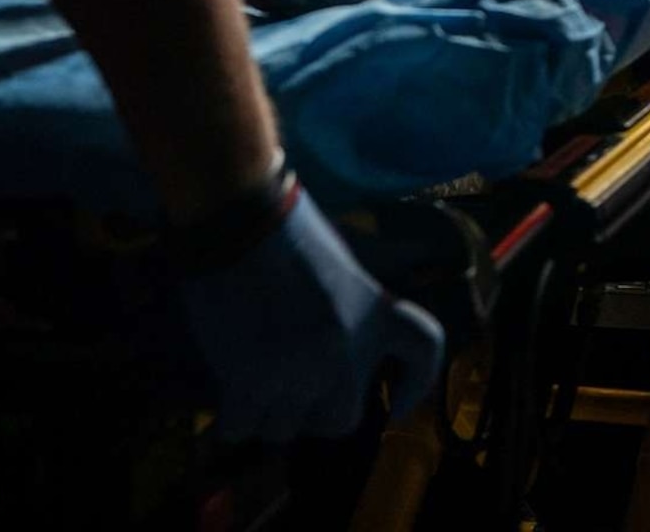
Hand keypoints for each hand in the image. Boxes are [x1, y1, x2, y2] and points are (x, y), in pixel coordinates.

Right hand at [181, 193, 446, 443]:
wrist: (237, 219)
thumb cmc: (284, 228)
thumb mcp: (342, 265)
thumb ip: (350, 315)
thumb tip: (335, 356)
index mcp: (376, 312)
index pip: (423, 350)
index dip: (416, 385)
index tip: (395, 404)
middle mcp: (346, 352)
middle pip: (340, 421)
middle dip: (314, 412)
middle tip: (289, 386)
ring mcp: (300, 372)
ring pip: (284, 429)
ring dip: (266, 413)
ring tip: (250, 377)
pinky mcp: (250, 382)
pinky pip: (240, 429)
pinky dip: (231, 418)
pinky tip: (226, 394)